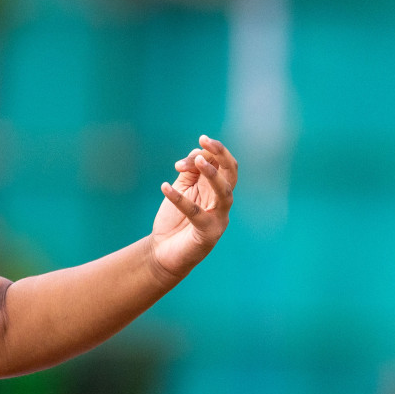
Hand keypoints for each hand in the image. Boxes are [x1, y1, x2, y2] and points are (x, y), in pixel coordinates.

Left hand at [149, 135, 237, 281]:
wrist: (162, 253)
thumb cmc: (175, 220)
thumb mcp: (182, 191)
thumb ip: (190, 173)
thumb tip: (195, 155)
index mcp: (217, 189)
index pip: (225, 164)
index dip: (214, 150)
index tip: (199, 141)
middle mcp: (221, 202)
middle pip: (232, 174)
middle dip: (221, 155)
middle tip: (205, 140)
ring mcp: (218, 218)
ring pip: (225, 193)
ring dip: (213, 175)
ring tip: (198, 161)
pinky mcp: (207, 234)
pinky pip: (196, 214)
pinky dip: (180, 199)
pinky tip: (164, 187)